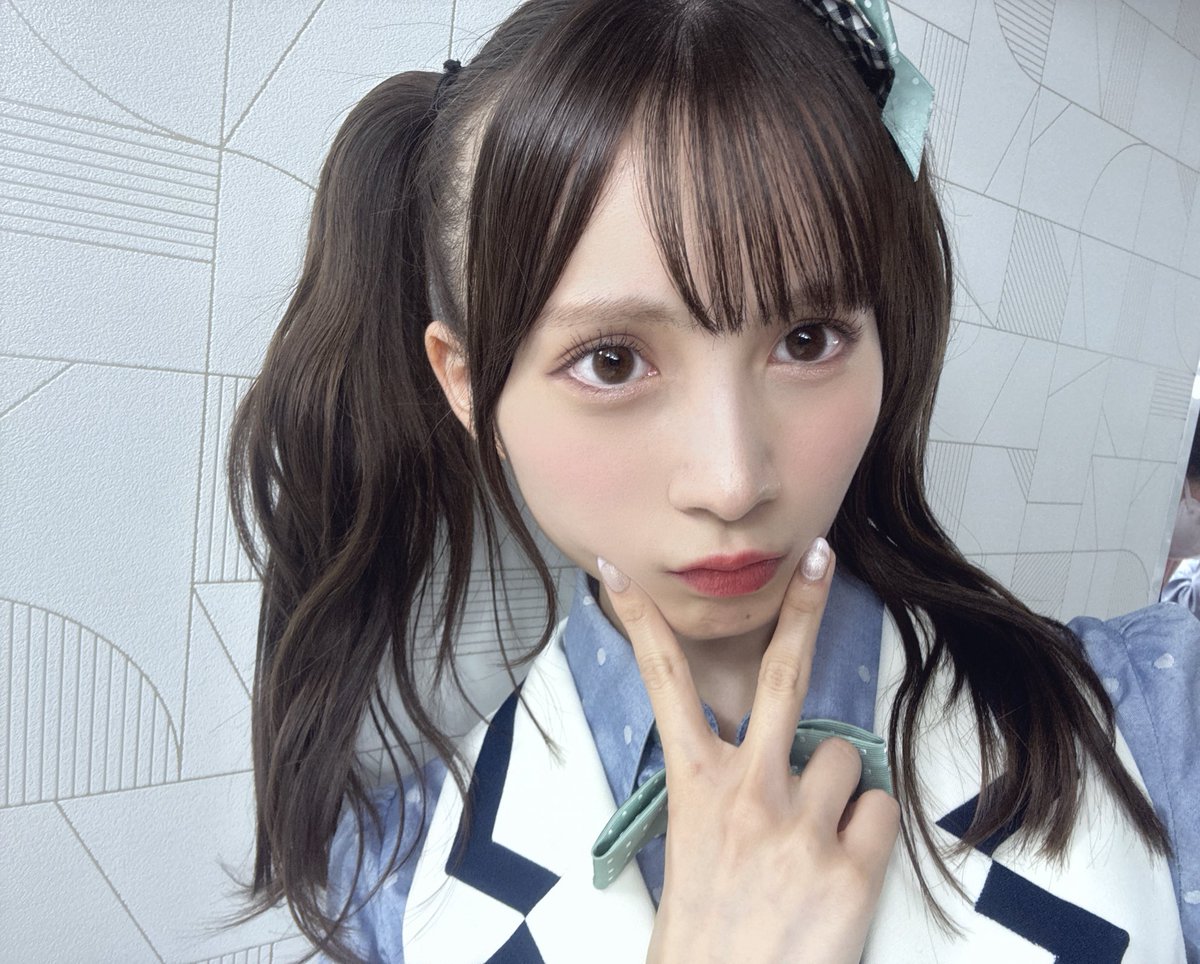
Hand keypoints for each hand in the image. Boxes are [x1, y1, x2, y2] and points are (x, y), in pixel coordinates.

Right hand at [598, 539, 898, 963]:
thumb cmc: (705, 932)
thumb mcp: (692, 847)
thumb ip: (724, 791)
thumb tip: (769, 753)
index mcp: (695, 787)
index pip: (663, 685)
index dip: (642, 621)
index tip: (620, 569)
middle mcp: (747, 791)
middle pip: (781, 675)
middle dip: (803, 607)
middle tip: (820, 555)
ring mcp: (800, 825)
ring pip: (846, 755)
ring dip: (838, 787)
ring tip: (813, 838)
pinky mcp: (850, 867)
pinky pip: (881, 810)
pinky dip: (868, 833)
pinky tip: (840, 869)